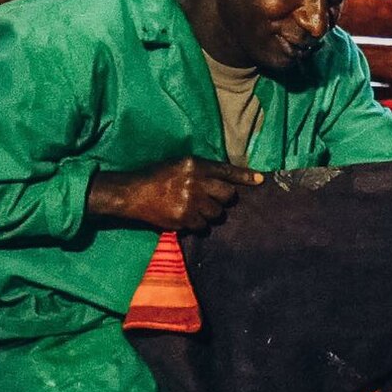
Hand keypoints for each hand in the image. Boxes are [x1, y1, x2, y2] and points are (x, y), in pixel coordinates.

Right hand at [88, 157, 262, 230]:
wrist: (131, 193)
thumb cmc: (155, 177)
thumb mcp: (178, 165)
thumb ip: (200, 171)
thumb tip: (225, 180)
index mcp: (194, 164)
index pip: (226, 170)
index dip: (245, 176)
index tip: (261, 180)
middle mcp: (194, 181)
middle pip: (227, 195)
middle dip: (224, 199)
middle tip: (211, 200)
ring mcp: (190, 201)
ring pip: (216, 213)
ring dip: (209, 214)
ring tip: (193, 208)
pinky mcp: (183, 218)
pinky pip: (202, 226)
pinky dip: (197, 225)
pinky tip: (184, 217)